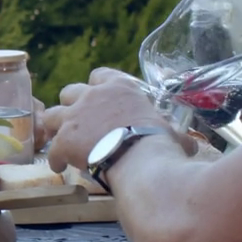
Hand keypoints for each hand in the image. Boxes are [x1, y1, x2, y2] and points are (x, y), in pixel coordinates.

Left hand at [40, 69, 168, 172]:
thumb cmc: (160, 142)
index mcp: (119, 88)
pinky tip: (60, 166)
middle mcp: (92, 96)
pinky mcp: (63, 140)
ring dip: (55, 127)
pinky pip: (52, 149)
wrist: (140, 159)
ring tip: (61, 141)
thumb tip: (190, 146)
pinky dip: (55, 158)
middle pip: (69, 91)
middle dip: (71, 105)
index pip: (100, 75)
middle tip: (79, 122)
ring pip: (50, 115)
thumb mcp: (171, 131)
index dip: (96, 87)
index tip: (99, 100)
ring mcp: (74, 117)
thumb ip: (175, 135)